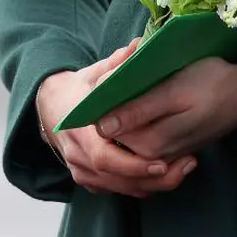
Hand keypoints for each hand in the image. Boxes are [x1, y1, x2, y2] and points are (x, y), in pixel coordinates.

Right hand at [36, 42, 197, 197]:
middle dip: (151, 178)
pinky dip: (141, 187)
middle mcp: (78, 156)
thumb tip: (139, 46)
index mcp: (79, 131)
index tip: (161, 162)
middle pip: (116, 179)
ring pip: (119, 189)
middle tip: (184, 167)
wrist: (52, 108)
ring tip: (184, 170)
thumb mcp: (95, 72)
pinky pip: (117, 190)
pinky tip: (167, 176)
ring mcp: (82, 171)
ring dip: (152, 185)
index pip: (105, 157)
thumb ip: (116, 63)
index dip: (133, 164)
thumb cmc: (80, 89)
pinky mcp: (90, 180)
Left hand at [96, 57, 236, 162]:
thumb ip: (139, 110)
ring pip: (129, 136)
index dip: (103, 101)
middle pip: (116, 135)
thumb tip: (102, 126)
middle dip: (113, 107)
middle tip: (125, 73)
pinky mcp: (174, 147)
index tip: (110, 73)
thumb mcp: (174, 90)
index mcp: (151, 143)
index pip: (107, 129)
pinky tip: (150, 98)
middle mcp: (154, 155)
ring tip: (141, 83)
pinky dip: (139, 120)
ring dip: (126, 112)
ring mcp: (165, 153)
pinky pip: (144, 138)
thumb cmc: (212, 83)